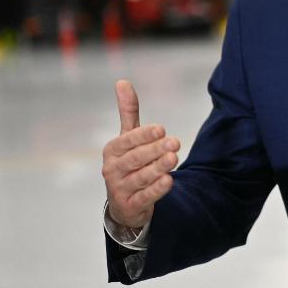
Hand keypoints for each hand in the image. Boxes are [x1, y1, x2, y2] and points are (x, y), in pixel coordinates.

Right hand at [102, 80, 179, 228]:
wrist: (124, 203)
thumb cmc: (128, 162)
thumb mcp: (127, 138)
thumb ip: (128, 112)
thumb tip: (122, 81)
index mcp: (112, 150)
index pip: (128, 140)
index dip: (144, 135)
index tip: (161, 129)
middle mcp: (112, 169)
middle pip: (136, 158)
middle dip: (156, 150)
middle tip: (175, 143)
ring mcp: (120, 189)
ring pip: (141, 177)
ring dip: (158, 168)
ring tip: (174, 159)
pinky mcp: (130, 206)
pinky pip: (145, 197)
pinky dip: (157, 190)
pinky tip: (169, 181)